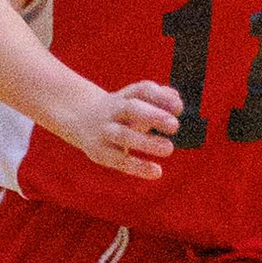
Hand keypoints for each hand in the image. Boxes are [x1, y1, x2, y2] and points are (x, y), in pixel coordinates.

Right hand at [62, 78, 181, 179]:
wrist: (81, 118)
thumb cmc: (122, 112)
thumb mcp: (136, 101)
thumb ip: (158, 99)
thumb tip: (176, 99)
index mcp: (126, 96)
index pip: (143, 90)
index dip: (161, 97)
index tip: (179, 107)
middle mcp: (114, 110)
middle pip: (131, 109)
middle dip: (153, 116)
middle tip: (175, 125)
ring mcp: (105, 131)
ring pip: (123, 135)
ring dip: (146, 142)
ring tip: (169, 148)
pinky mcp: (100, 152)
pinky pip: (119, 160)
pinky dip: (138, 166)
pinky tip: (156, 172)